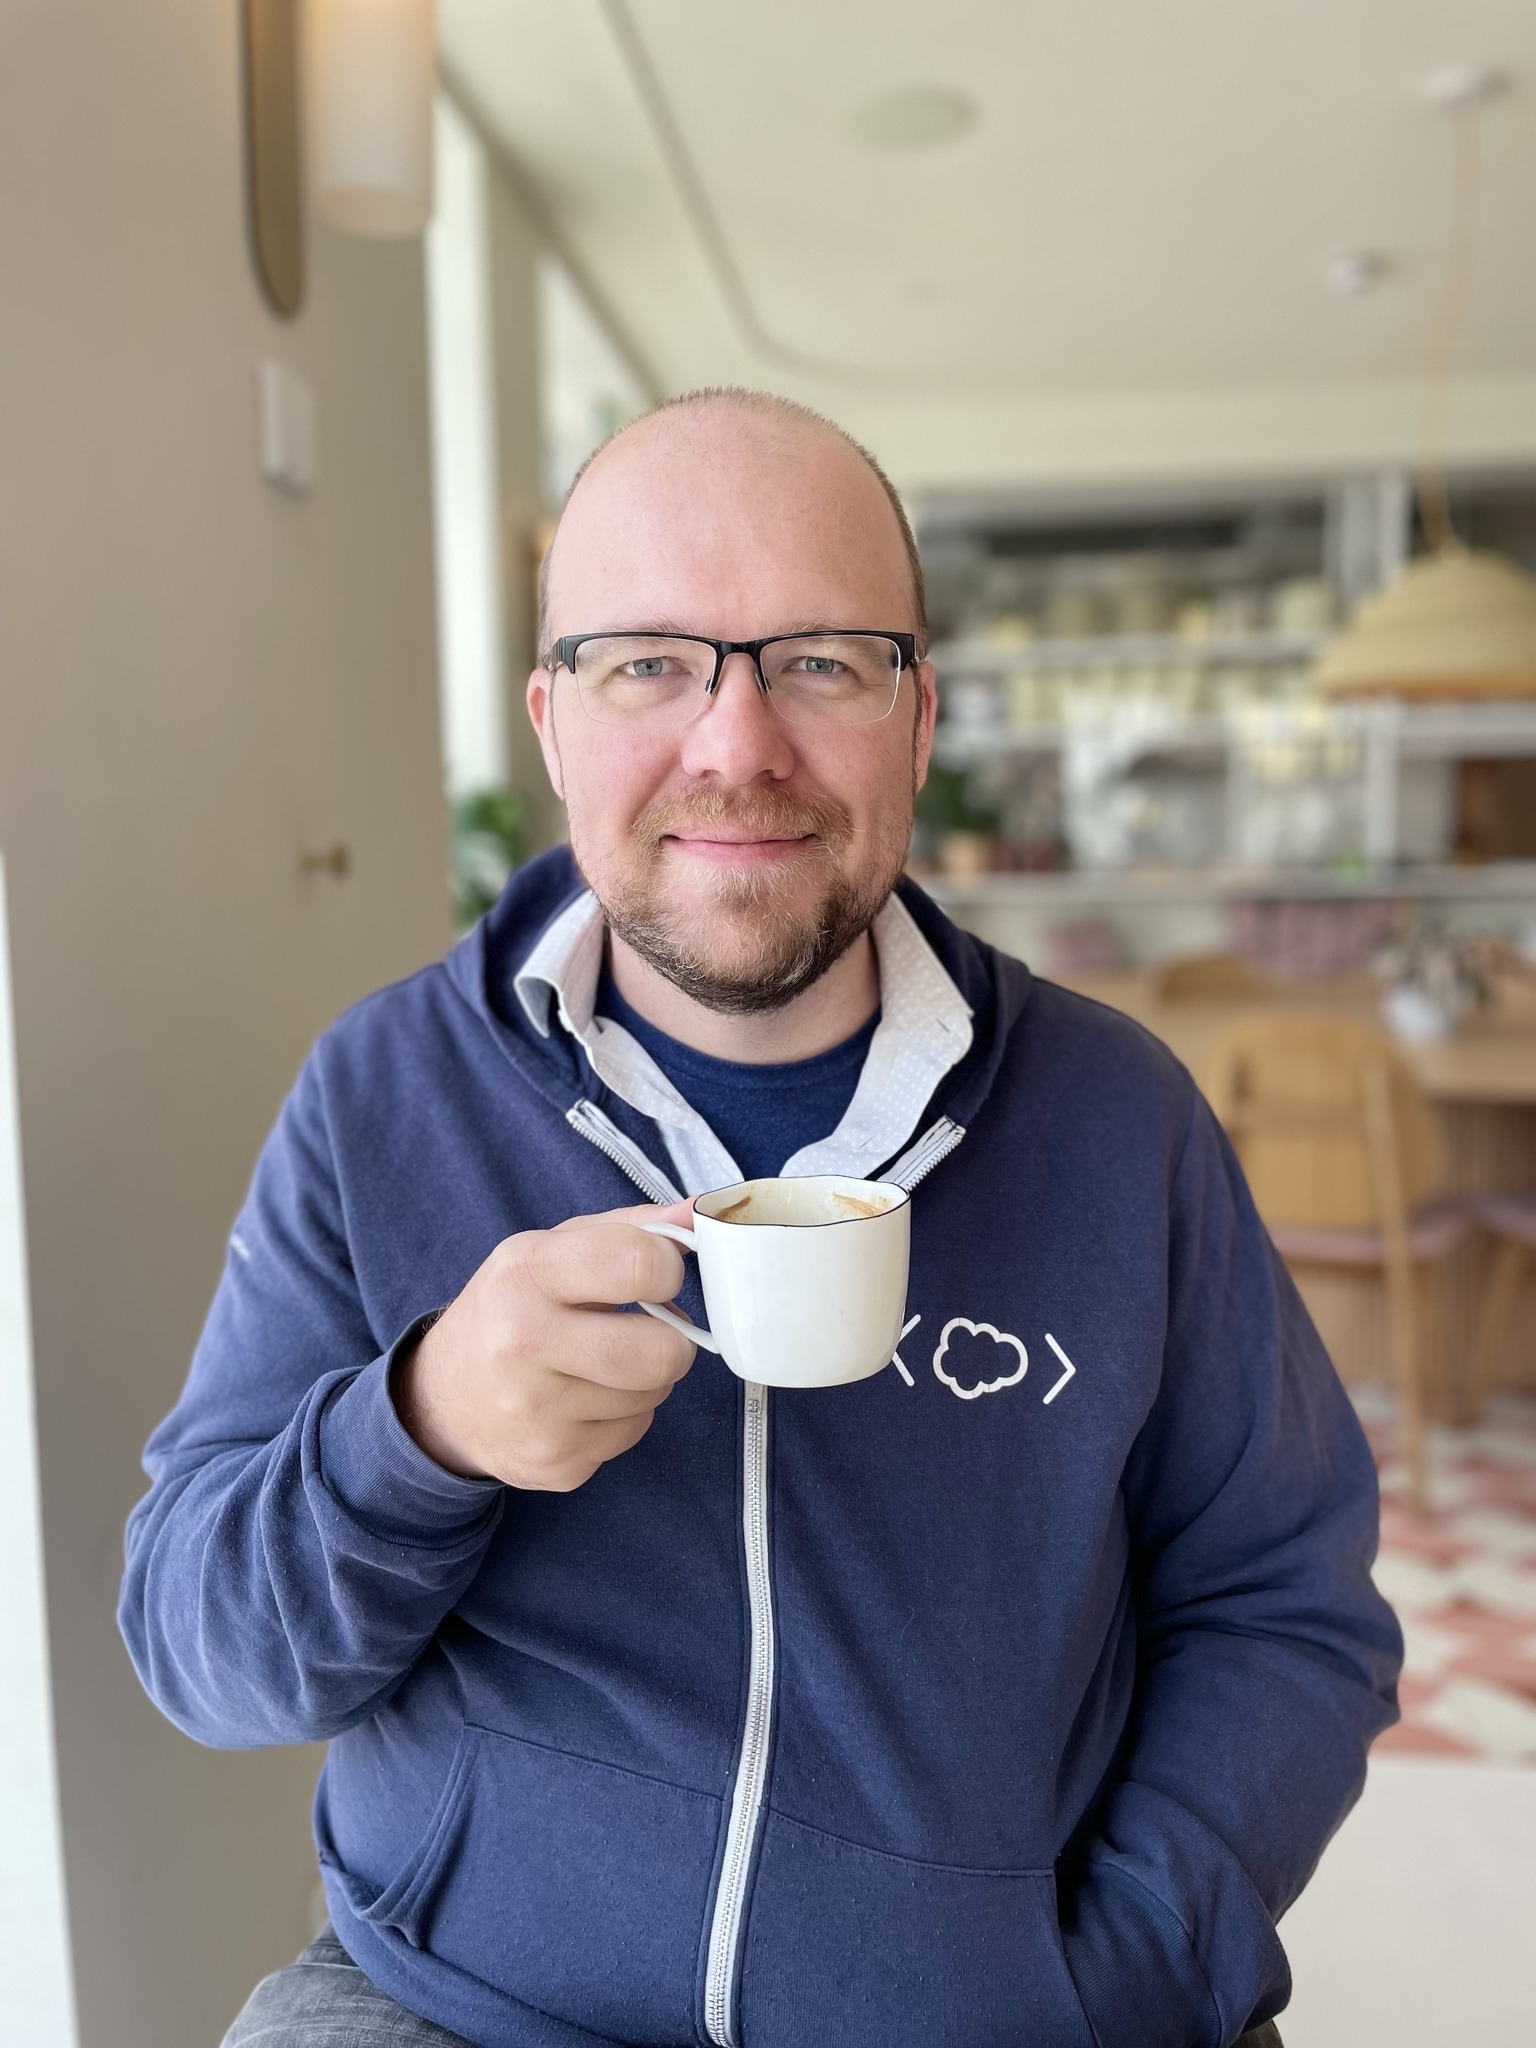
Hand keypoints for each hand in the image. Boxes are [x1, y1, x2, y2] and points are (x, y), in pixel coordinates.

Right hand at [393, 1200, 696, 1490]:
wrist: (444, 1400)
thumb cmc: (514, 1309)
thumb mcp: (554, 1250)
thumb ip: (633, 1228)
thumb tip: (702, 1214)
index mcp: (526, 1273)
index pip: (639, 1264)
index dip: (668, 1269)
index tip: (657, 1275)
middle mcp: (523, 1344)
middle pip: (662, 1352)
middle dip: (673, 1339)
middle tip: (650, 1330)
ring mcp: (538, 1413)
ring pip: (655, 1395)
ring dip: (648, 1377)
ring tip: (606, 1362)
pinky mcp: (555, 1463)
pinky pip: (635, 1433)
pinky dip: (626, 1414)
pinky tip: (587, 1399)